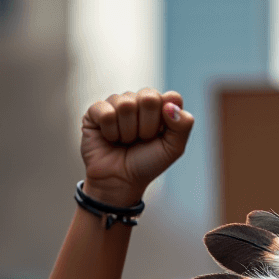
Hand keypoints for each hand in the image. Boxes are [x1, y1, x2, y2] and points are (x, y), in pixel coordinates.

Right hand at [80, 88, 194, 207]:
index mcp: (161, 107)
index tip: (160, 135)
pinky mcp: (96, 110)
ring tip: (125, 141)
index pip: (172, 97)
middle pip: (149, 98)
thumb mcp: (173, 149)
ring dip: (128, 132)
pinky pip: (106, 112)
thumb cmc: (147, 164)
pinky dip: (111, 132)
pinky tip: (110, 138)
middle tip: (141, 140)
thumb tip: (171, 104)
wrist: (120, 181)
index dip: (167, 119)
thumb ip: (183, 126)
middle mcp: (139, 100)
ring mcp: (117, 103)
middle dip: (147, 126)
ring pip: (126, 105)